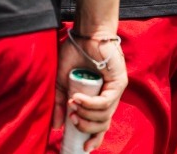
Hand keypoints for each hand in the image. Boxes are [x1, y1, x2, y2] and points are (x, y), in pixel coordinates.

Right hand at [54, 30, 125, 151]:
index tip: (83, 147)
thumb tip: (57, 126)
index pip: (99, 125)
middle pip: (102, 125)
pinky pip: (105, 103)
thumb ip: (60, 103)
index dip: (93, 138)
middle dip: (85, 127)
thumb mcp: (61, 81)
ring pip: (104, 116)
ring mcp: (114, 91)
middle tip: (71, 119)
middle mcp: (107, 98)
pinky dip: (90, 104)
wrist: (85, 34)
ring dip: (86, 115)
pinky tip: (78, 99)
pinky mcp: (119, 84)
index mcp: (96, 99)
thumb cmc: (74, 53)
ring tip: (73, 105)